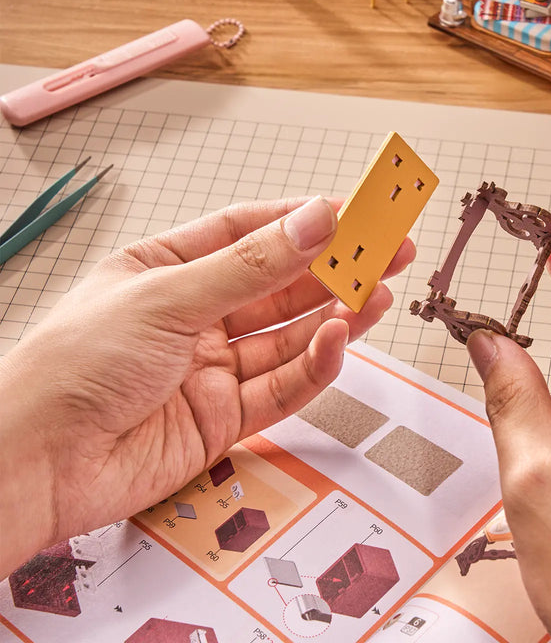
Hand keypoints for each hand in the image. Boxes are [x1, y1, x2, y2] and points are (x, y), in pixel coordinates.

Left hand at [0, 196, 413, 577]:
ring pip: (290, 334)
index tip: (354, 210)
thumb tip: (313, 220)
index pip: (251, 232)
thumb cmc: (73, 366)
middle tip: (388, 250)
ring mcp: (212, 367)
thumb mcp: (169, 297)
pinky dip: (316, 363)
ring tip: (379, 292)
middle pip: (281, 284)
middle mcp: (195, 314)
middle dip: (336, 267)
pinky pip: (284, 384)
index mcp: (169, 268)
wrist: (36, 465)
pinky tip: (339, 337)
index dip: (305, 220)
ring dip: (336, 313)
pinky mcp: (225, 416)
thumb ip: (251, 265)